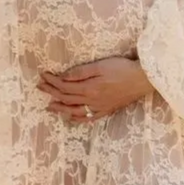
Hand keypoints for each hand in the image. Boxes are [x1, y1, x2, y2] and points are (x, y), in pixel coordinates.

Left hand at [38, 56, 152, 123]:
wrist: (143, 80)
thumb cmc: (123, 69)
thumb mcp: (101, 66)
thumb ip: (81, 72)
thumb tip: (63, 77)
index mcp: (89, 88)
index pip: (65, 86)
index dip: (52, 81)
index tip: (42, 75)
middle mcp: (92, 101)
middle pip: (67, 98)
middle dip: (52, 93)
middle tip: (40, 87)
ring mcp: (100, 107)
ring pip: (75, 111)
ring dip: (60, 109)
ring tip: (49, 106)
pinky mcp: (107, 110)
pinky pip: (89, 118)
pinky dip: (78, 118)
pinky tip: (72, 117)